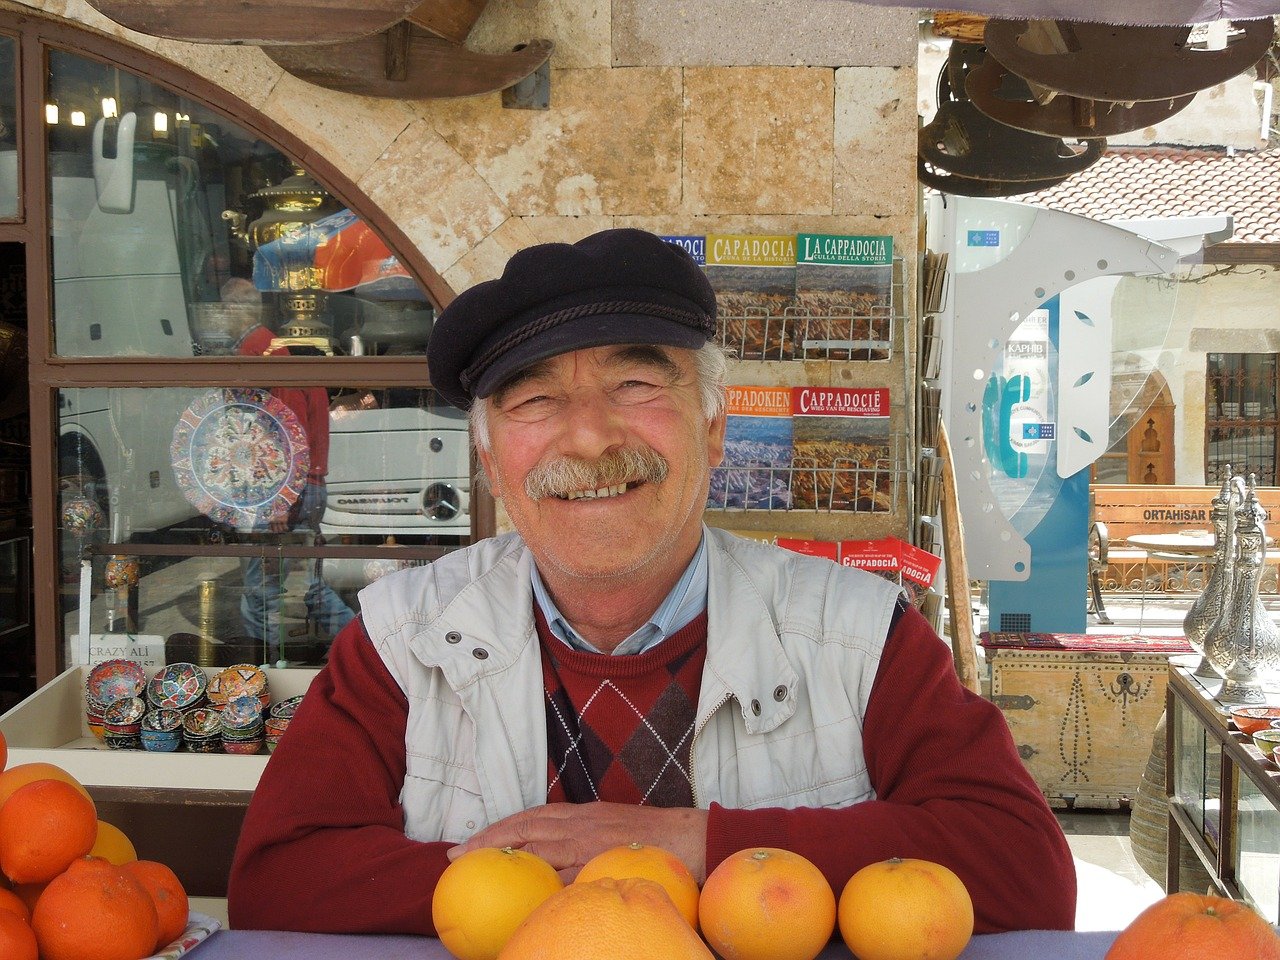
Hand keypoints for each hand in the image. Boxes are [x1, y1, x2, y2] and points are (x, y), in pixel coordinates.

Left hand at [446, 802, 708, 882]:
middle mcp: (581, 824)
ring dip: (503, 857)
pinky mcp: (600, 864)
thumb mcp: (614, 826)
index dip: (501, 826)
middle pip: (525, 829)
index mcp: (583, 814)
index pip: (533, 817)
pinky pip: (564, 877)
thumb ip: (587, 835)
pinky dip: (540, 884)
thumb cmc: (656, 838)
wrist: (692, 838)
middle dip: (488, 840)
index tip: (473, 839)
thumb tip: (561, 859)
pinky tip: (519, 897)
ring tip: (475, 870)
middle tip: (456, 856)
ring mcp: (589, 844)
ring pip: (538, 849)